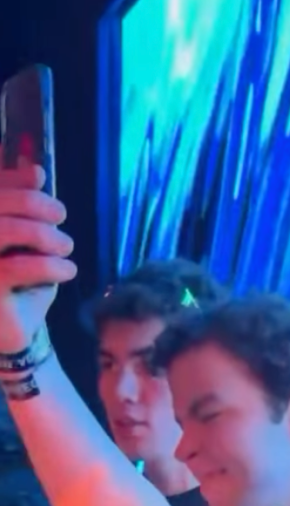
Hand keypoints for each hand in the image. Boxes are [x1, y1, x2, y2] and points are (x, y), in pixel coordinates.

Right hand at [0, 154, 76, 352]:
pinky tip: (68, 269)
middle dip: (34, 203)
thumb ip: (25, 209)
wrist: (14, 335)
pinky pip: (16, 268)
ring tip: (67, 246)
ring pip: (5, 230)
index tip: (41, 178)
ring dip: (44, 234)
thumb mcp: (27, 244)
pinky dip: (49, 265)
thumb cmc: (20, 286)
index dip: (11, 178)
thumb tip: (35, 171)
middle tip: (62, 215)